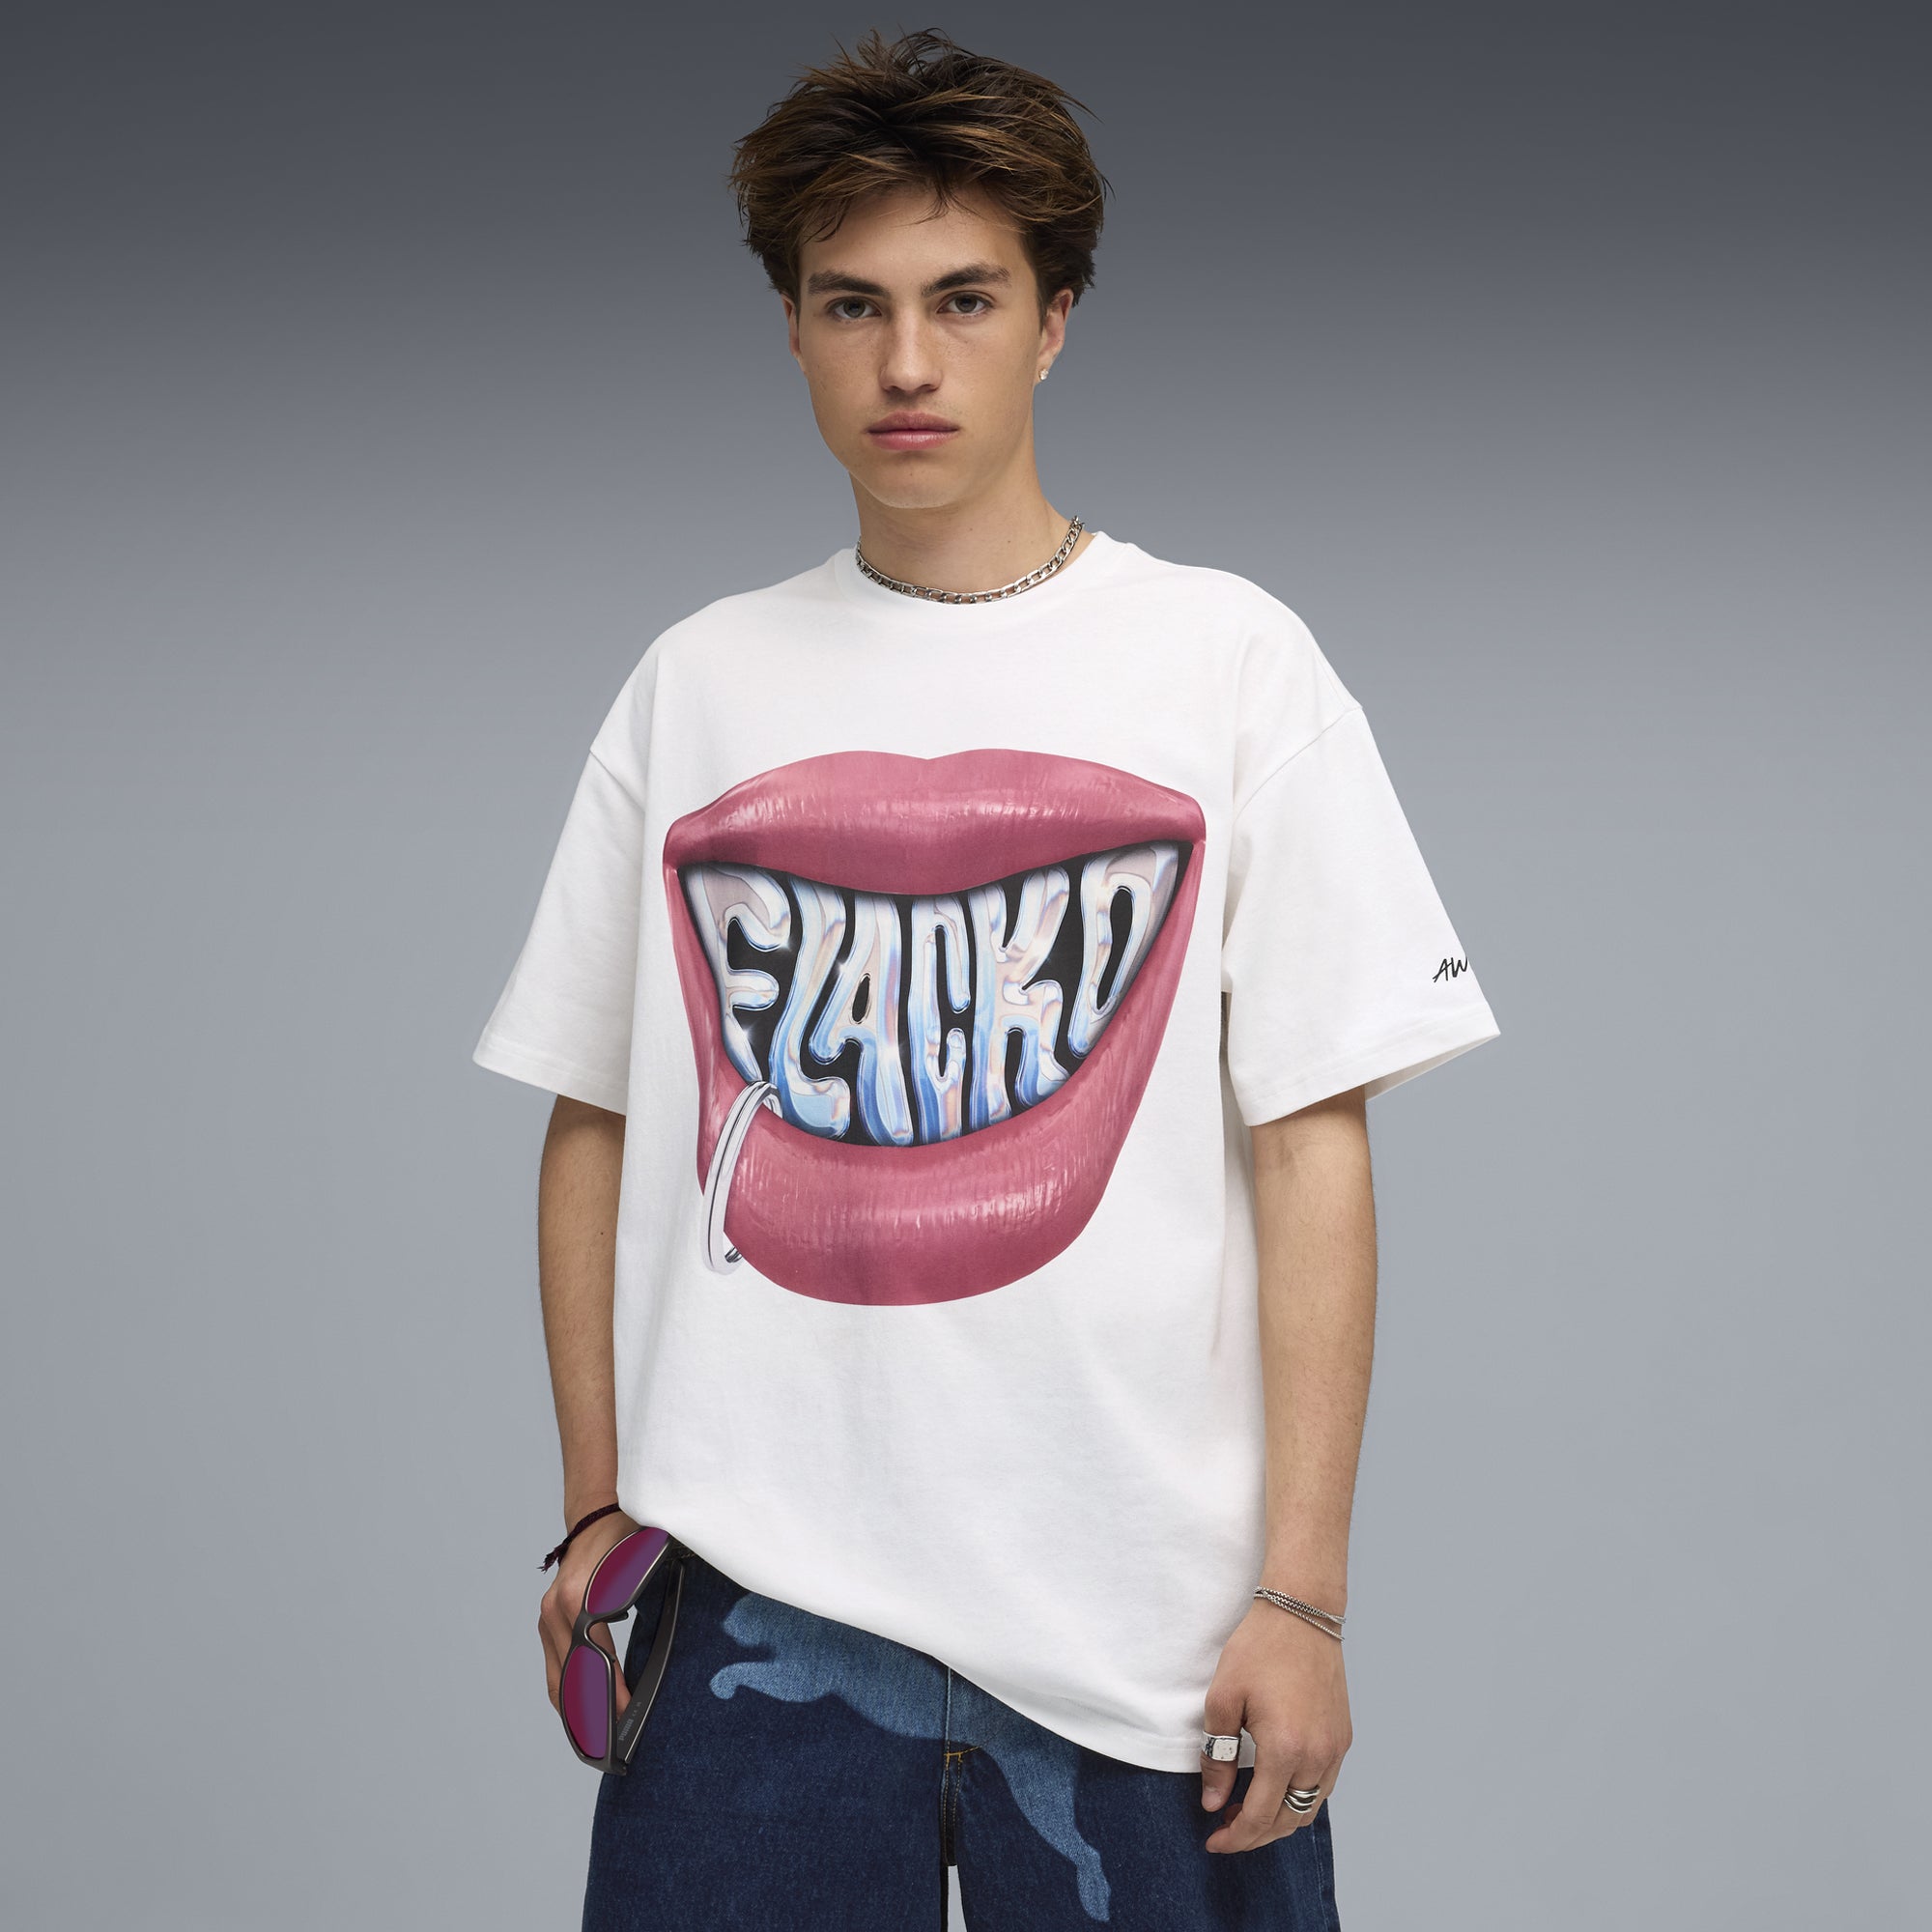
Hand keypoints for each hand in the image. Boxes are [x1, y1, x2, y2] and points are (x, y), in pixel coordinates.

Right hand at [538, 1507, 640, 1721]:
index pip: (595, 1658)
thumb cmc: (622, 1538)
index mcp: (578, 1600)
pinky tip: (580, 1712)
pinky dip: (566, 1690)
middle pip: (569, 1676)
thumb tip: (659, 1642)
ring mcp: (547, 1617)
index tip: (625, 1713)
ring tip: (593, 1738)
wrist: (595, 1515)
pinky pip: (554, 1665)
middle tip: (609, 1741)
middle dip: (589, 1712)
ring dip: (573, 1709)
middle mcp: (556, 1612)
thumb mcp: (638, 1565)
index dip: (611, 1689)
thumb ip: (638, 1600)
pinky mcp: (547, 1621)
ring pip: (556, 1676)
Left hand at [1200, 1601, 1351, 1852]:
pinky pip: (1323, 1785)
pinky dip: (1298, 1797)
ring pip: (1309, 1808)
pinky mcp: (1343, 1737)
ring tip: (1247, 1811)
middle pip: (1287, 1821)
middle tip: (1226, 1831)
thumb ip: (1216, 1756)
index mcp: (1284, 1749)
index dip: (1234, 1837)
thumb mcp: (1223, 1698)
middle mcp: (1317, 1756)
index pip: (1260, 1816)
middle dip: (1256, 1835)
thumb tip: (1214, 1802)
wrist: (1302, 1612)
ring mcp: (1336, 1749)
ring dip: (1279, 1819)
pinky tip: (1275, 1786)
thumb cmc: (1258, 1649)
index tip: (1213, 1842)